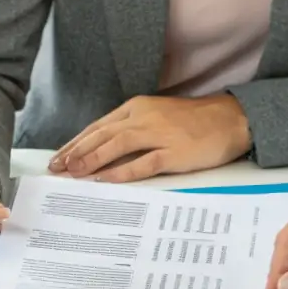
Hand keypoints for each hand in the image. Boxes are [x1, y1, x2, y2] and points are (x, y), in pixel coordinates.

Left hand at [49, 94, 251, 183]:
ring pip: (118, 145)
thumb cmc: (192, 121)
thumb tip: (102, 151)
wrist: (229, 119)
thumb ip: (132, 129)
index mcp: (138, 108)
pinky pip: (143, 163)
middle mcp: (144, 117)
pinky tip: (107, 180)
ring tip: (75, 173)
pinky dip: (123, 172)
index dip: (77, 142)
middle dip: (77, 152)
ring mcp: (159, 134)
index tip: (59, 157)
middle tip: (58, 168)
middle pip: (103, 134)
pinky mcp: (174, 152)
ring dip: (93, 160)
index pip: (99, 126)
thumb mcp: (157, 116)